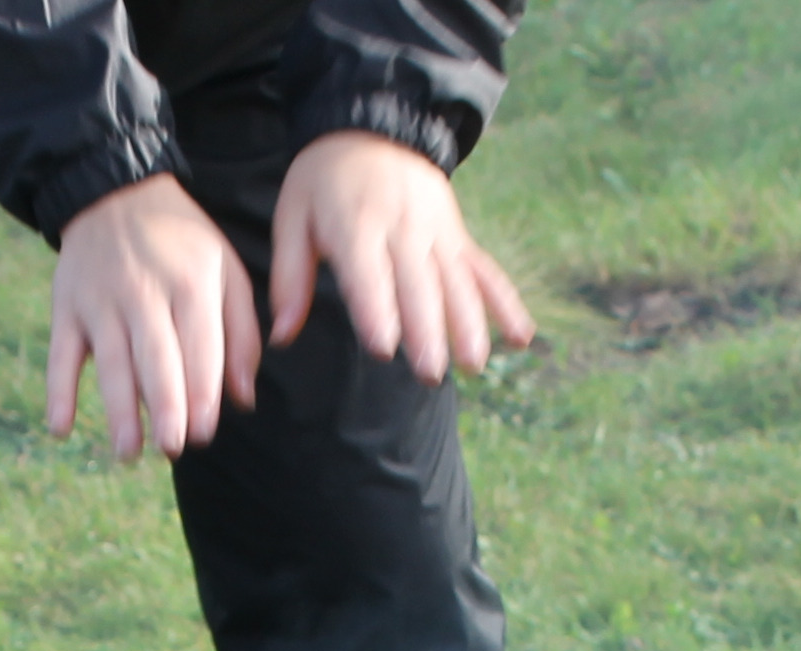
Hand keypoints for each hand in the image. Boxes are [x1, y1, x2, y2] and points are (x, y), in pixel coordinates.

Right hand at [50, 172, 260, 461]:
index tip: (205, 434)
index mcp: (191, 283)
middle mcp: (144, 291)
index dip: (202, 392)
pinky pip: (60, 354)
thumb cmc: (181, 244)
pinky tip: (60, 429)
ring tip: (128, 453)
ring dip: (118, 410)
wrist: (115, 191)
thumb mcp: (225, 269)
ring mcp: (101, 300)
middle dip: (164, 406)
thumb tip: (243, 399)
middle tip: (172, 449)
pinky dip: (57, 391)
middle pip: (155, 357)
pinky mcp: (66, 307)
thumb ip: (241, 333)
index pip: (199, 346)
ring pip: (110, 362)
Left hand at [268, 129, 534, 381]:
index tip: (384, 348)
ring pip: (455, 280)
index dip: (377, 309)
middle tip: (430, 374)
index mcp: (355, 224)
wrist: (373, 125)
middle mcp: (402, 227)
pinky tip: (521, 335)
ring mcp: (436, 230)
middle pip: (417, 283)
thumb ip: (289, 278)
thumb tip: (280, 336)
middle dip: (426, 329)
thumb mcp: (292, 217)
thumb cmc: (322, 182)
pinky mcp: (457, 235)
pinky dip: (505, 302)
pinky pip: (484, 270)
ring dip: (469, 323)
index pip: (368, 272)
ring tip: (475, 364)